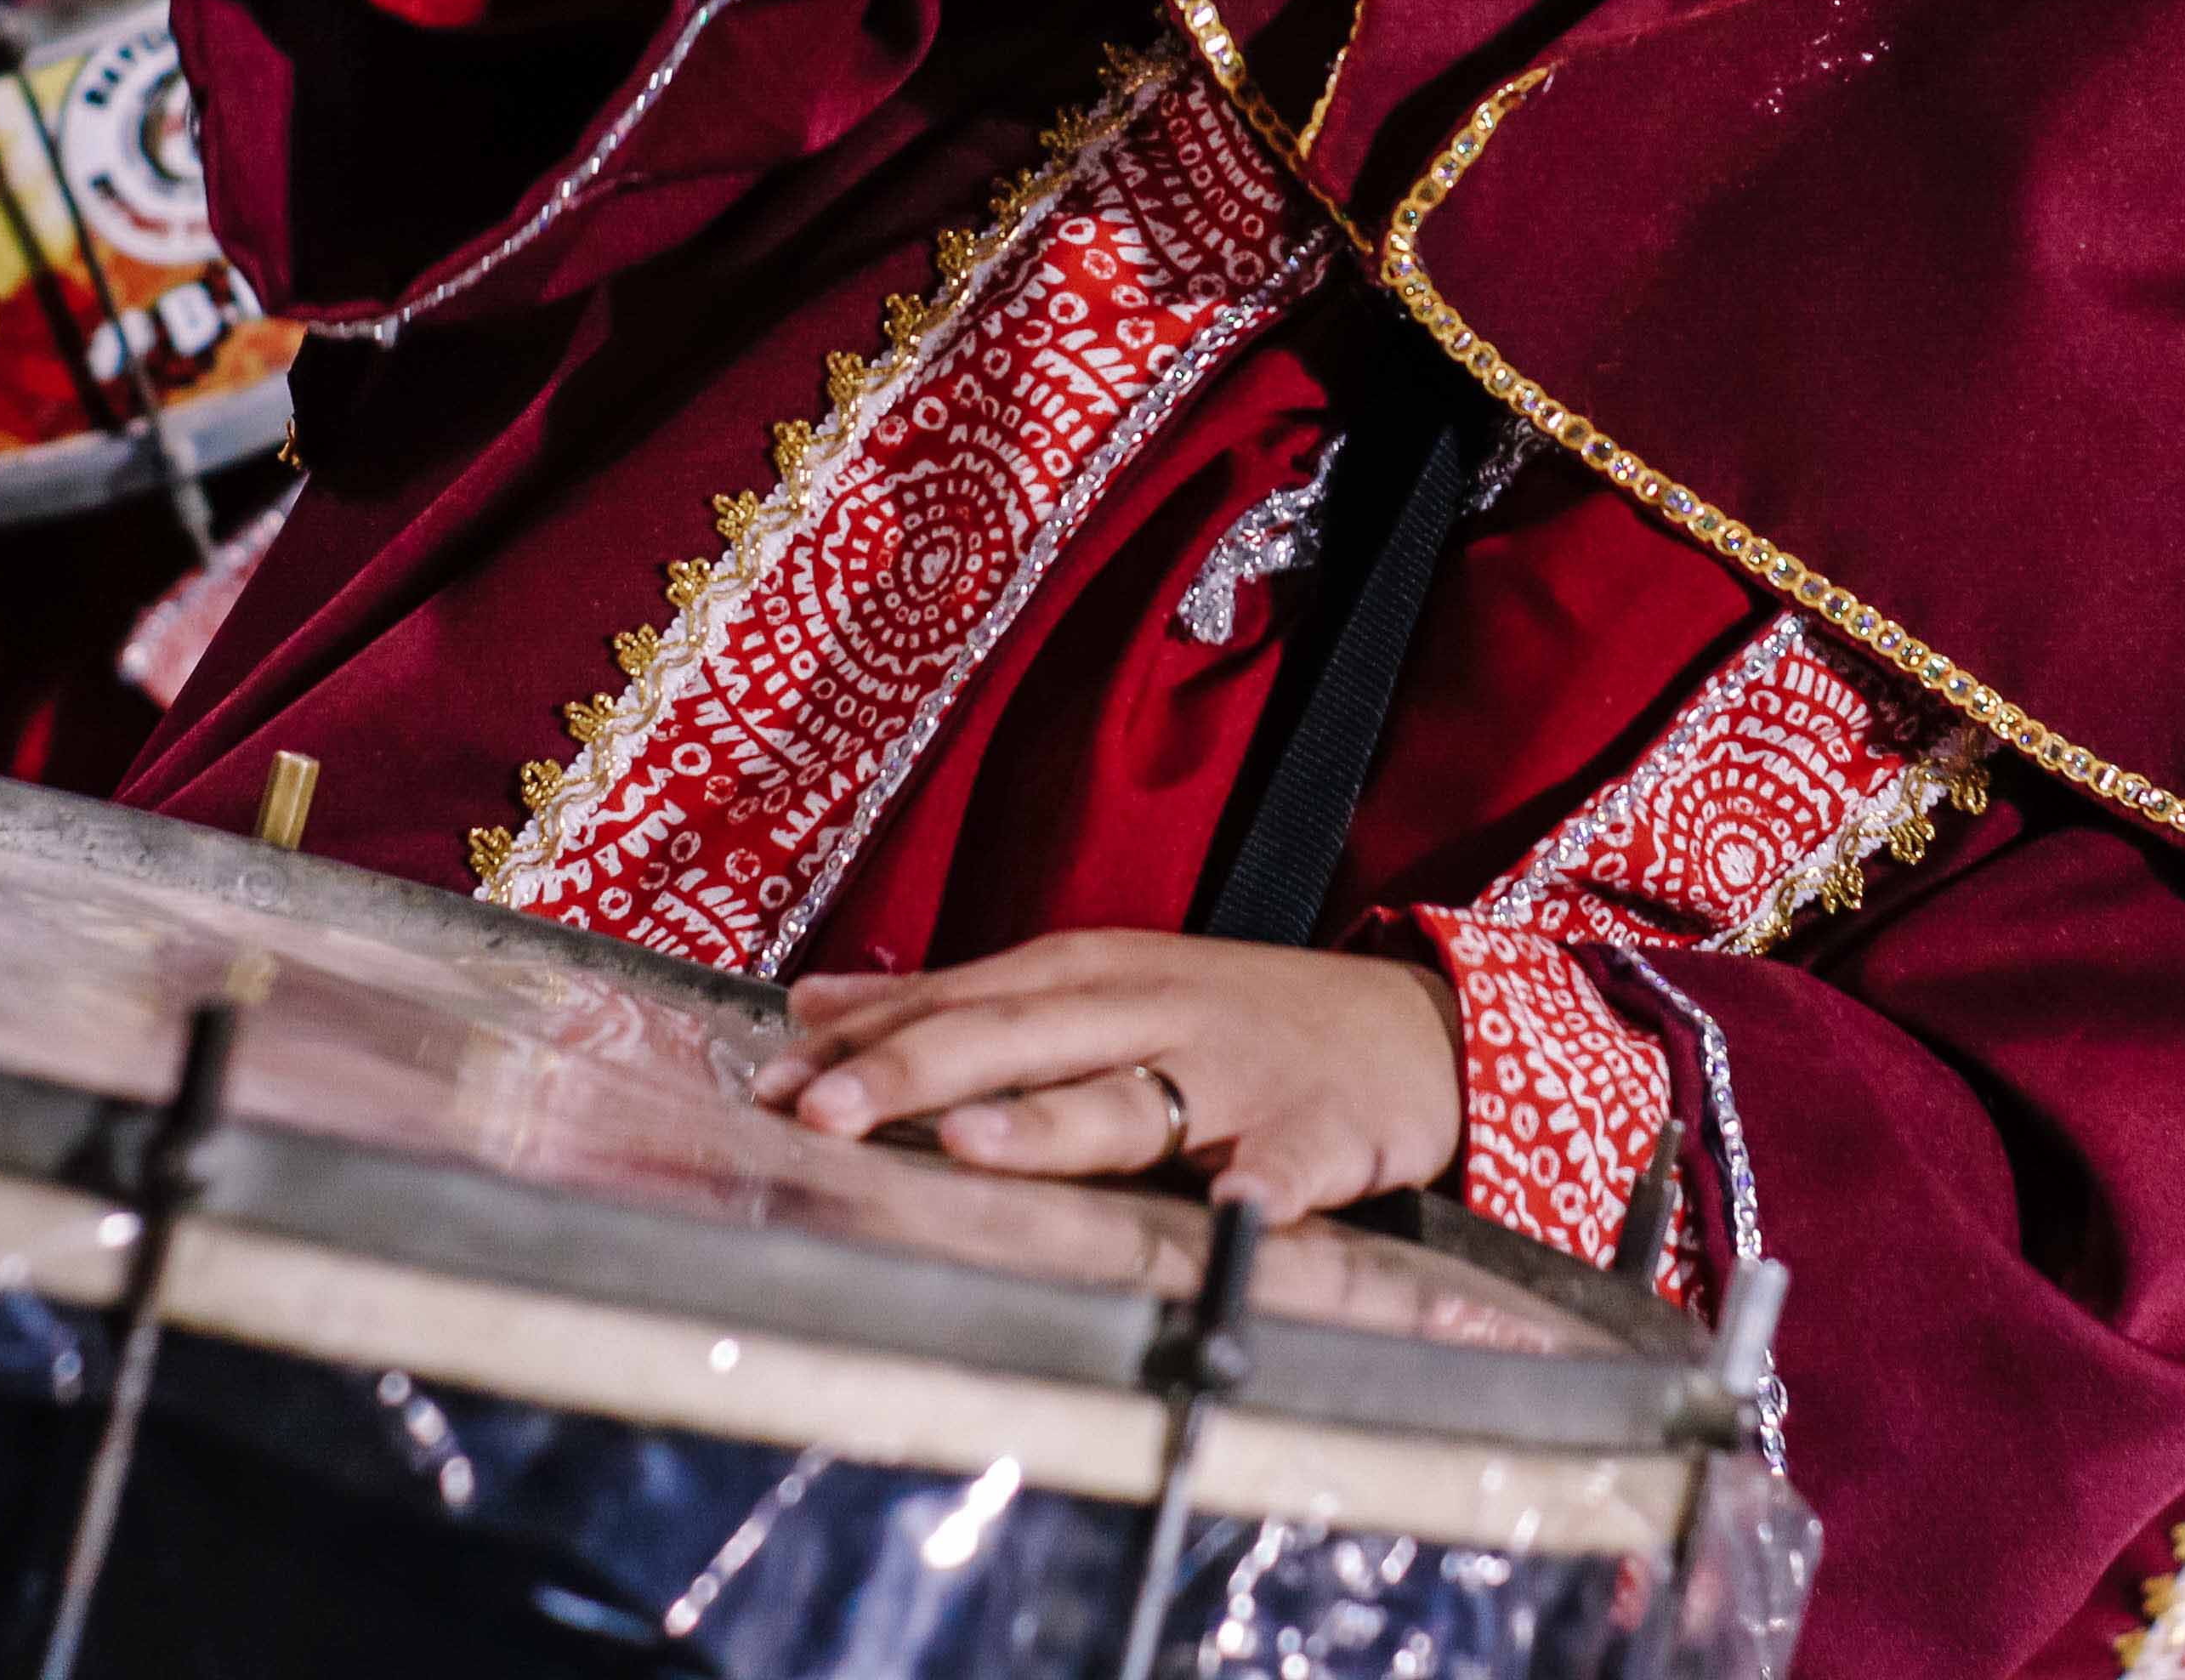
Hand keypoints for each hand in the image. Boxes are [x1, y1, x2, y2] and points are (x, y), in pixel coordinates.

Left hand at [753, 929, 1464, 1223]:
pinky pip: (1288, 1165)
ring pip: (1131, 1096)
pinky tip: (1235, 1209)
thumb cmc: (1228, 1013)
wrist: (1411, 1026)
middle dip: (917, 1074)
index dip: (865, 1043)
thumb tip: (809, 1007)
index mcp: (1091, 976)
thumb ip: (955, 998)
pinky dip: (1262, 1185)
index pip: (959, 1002)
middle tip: (822, 1112)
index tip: (773, 1084)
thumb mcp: (1095, 982)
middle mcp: (1149, 1011)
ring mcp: (1234, 1072)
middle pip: (1019, 1039)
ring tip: (975, 1145)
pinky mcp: (1320, 1132)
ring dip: (1052, 1120)